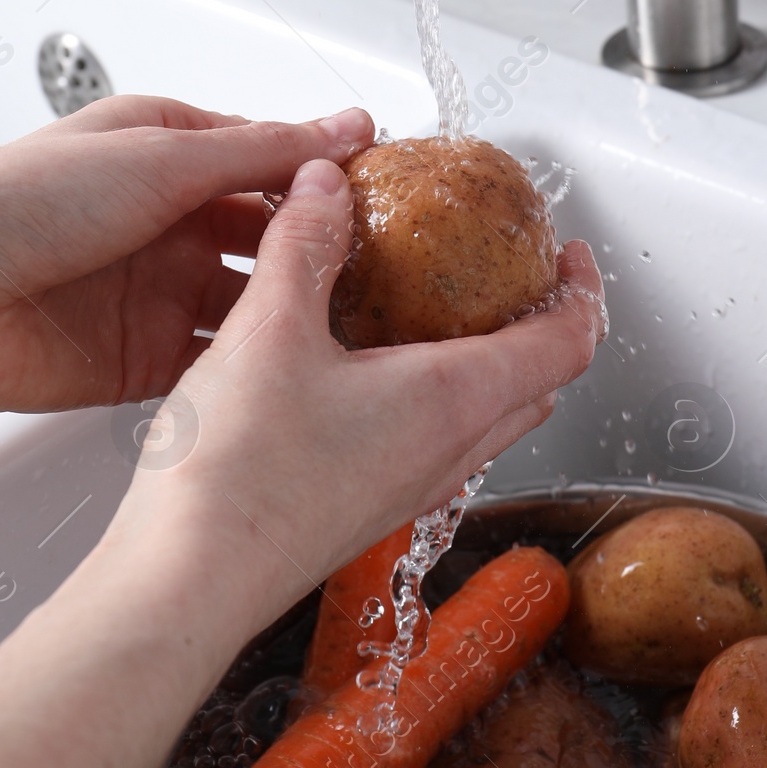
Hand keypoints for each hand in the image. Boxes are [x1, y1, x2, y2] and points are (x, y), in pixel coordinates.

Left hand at [0, 97, 374, 414]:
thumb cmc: (14, 203)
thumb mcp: (158, 156)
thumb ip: (262, 150)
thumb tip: (344, 126)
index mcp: (164, 149)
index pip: (269, 157)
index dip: (328, 176)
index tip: (393, 194)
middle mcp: (163, 217)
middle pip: (270, 234)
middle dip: (326, 249)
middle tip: (396, 270)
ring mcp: (154, 290)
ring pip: (253, 301)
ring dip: (300, 311)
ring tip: (366, 326)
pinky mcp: (141, 359)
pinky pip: (217, 363)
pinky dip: (258, 367)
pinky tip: (304, 372)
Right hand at [0, 154, 604, 767]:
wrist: (184, 584)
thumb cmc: (235, 476)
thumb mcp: (269, 328)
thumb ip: (303, 245)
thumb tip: (326, 183)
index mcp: (451, 400)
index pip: (564, 342)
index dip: (582, 290)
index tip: (570, 249)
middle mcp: (445, 452)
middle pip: (536, 384)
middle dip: (538, 321)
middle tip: (512, 271)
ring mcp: (407, 488)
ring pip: (484, 418)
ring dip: (485, 360)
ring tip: (437, 307)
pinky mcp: (365, 507)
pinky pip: (429, 442)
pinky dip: (430, 395)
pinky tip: (363, 368)